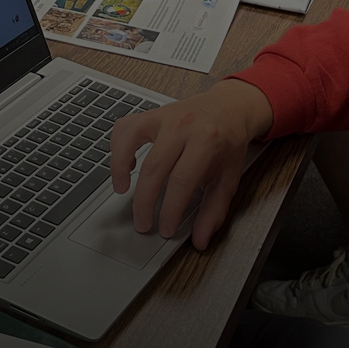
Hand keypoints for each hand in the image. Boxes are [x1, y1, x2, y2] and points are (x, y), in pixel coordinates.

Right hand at [109, 78, 271, 248]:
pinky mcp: (150, 113)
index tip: (165, 228)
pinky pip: (124, 127)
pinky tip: (125, 164)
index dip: (170, 210)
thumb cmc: (228, 143)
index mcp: (207, 141)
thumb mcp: (229, 178)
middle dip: (144, 202)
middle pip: (153, 167)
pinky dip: (118, 146)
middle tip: (142, 223)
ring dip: (119, 168)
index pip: (182, 181)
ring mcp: (164, 116)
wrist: (230, 108)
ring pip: (130, 141)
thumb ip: (214, 210)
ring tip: (120, 190)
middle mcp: (183, 125)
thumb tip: (200, 239)